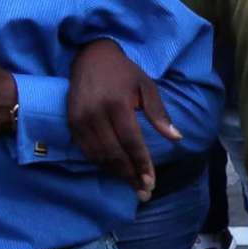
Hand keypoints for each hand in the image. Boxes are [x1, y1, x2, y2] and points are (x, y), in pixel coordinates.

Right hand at [67, 39, 179, 199]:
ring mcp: (80, 119)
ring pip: (98, 155)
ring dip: (115, 173)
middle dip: (130, 175)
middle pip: (114, 153)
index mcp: (117, 104)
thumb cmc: (125, 73)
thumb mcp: (147, 87)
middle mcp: (96, 114)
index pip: (131, 142)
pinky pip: (85, 150)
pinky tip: (113, 169)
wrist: (91, 56)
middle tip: (143, 192)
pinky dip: (100, 162)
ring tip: (131, 184)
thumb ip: (159, 114)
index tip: (151, 182)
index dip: (142, 164)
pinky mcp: (71, 122)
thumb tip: (176, 138)